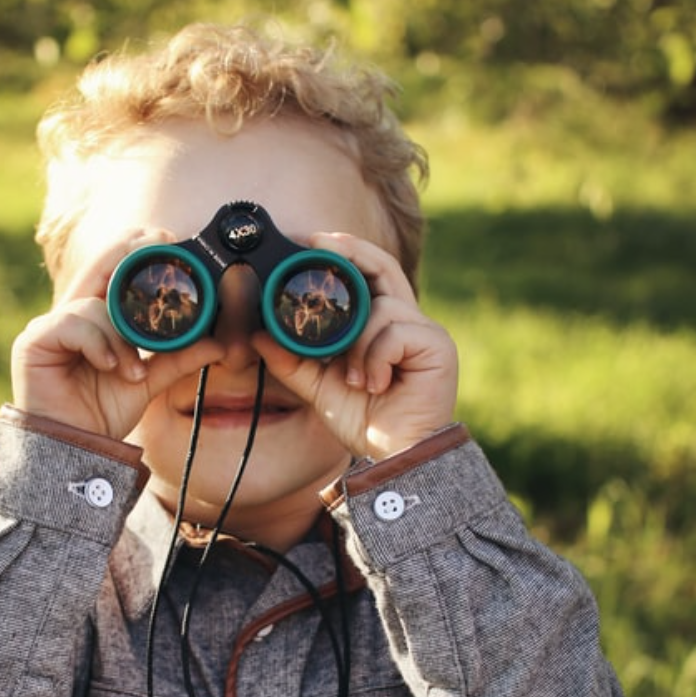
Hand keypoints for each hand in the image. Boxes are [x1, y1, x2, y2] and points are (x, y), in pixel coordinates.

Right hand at [11, 228, 223, 438]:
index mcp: (96, 318)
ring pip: (94, 305)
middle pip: (97, 266)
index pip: (111, 270)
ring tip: (131, 370)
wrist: (75, 450)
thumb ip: (178, 358)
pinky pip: (72, 324)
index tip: (164, 238)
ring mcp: (50, 326)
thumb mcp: (149, 380)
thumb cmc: (102, 413)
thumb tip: (219, 343)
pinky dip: (98, 344)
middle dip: (126, 253)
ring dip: (120, 337)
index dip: (134, 250)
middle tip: (156, 242)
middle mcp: (72, 315)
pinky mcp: (33, 341)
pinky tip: (110, 367)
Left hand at [253, 232, 458, 459]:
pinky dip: (376, 357)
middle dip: (350, 251)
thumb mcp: (318, 386)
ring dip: (358, 342)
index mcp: (380, 324)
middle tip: (319, 244)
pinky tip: (375, 384)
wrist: (395, 455)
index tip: (309, 241)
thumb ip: (291, 361)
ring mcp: (425, 330)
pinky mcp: (438, 346)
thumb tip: (258, 335)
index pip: (366, 272)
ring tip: (355, 378)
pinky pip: (396, 332)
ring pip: (382, 307)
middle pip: (383, 265)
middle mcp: (406, 319)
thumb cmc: (365, 419)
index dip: (342, 251)